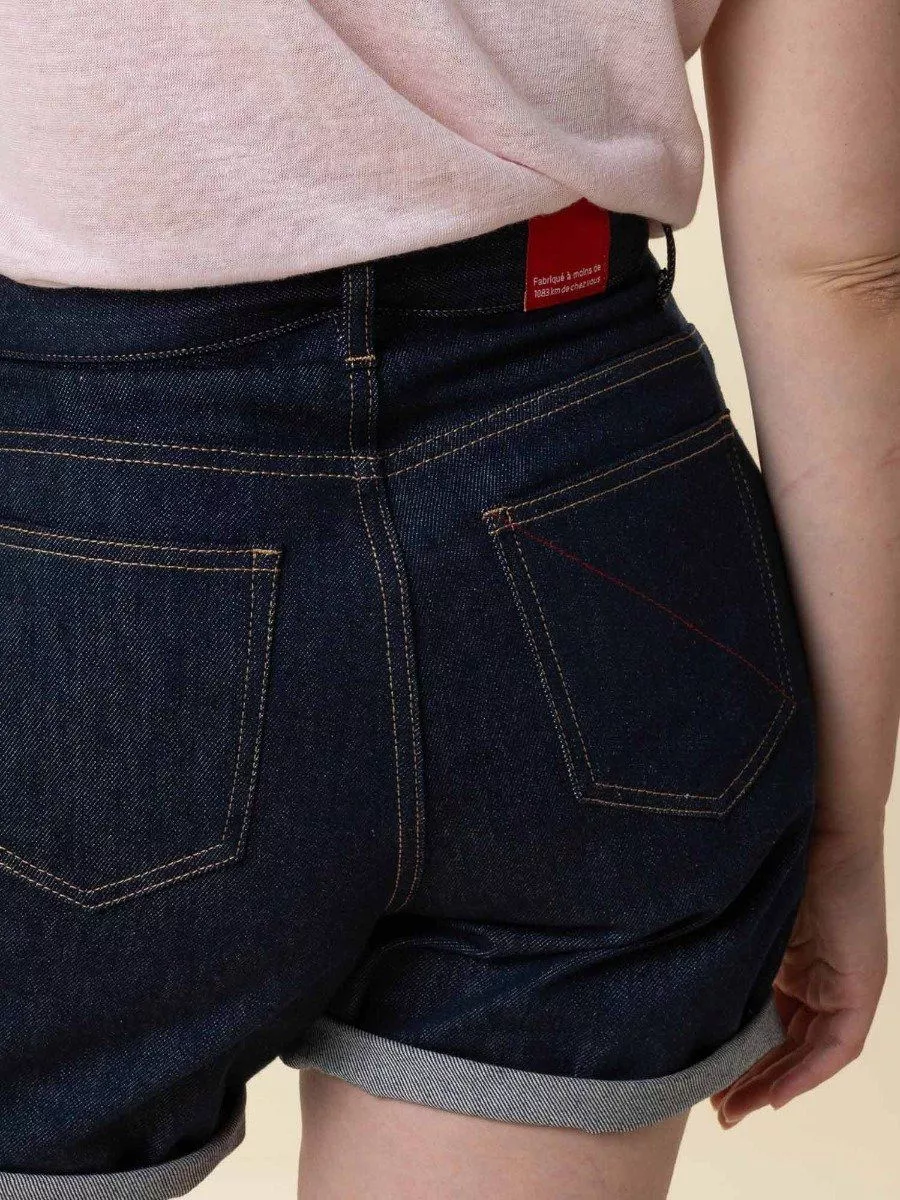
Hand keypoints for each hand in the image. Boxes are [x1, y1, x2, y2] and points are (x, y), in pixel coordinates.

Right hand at [709, 823, 887, 1127]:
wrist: (816, 820)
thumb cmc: (772, 855)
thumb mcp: (743, 919)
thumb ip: (729, 956)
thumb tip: (677, 987)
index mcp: (794, 962)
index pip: (770, 1024)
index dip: (741, 1058)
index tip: (708, 1082)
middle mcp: (823, 978)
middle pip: (788, 1046)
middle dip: (752, 1081)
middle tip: (718, 1109)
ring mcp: (845, 984)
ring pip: (810, 1052)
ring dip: (775, 1084)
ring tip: (735, 1108)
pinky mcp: (861, 986)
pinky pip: (836, 1046)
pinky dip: (806, 1072)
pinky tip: (776, 1093)